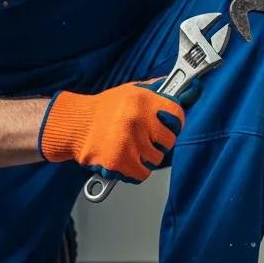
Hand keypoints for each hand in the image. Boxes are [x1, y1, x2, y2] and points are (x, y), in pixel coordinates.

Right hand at [39, 79, 197, 182]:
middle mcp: (137, 121)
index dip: (175, 122)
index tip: (169, 125)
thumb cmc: (104, 109)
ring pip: (156, 159)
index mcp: (142, 100)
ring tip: (132, 147)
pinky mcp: (119, 163)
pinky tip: (127, 160)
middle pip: (169, 141)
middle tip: (146, 138)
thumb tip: (187, 88)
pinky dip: (136, 171)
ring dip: (146, 157)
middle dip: (159, 142)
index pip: (177, 115)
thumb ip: (157, 90)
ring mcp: (128, 143)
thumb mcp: (131, 90)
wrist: (76, 126)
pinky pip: (142, 174)